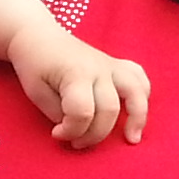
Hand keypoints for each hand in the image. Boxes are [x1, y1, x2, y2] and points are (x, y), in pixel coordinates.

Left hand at [9, 27, 149, 147]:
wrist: (38, 36)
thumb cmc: (34, 65)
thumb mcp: (36, 93)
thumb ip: (58, 113)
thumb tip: (78, 129)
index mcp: (75, 73)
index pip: (82, 112)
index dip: (70, 131)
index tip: (56, 133)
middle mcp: (98, 68)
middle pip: (109, 109)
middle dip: (93, 134)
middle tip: (76, 142)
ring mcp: (110, 65)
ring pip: (136, 92)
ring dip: (137, 118)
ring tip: (131, 139)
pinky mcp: (116, 64)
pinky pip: (139, 77)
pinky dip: (143, 96)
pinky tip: (136, 113)